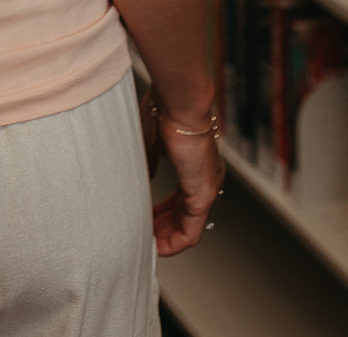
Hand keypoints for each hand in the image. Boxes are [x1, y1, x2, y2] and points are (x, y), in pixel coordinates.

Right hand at [142, 91, 224, 256]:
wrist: (180, 99)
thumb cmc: (165, 109)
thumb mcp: (150, 140)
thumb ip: (148, 163)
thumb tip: (141, 179)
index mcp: (193, 164)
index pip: (179, 198)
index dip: (161, 212)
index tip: (144, 218)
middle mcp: (204, 178)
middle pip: (184, 216)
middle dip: (162, 228)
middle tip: (143, 236)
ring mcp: (205, 188)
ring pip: (187, 227)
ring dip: (166, 239)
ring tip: (147, 246)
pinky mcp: (202, 194)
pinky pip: (190, 231)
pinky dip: (173, 242)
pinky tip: (158, 247)